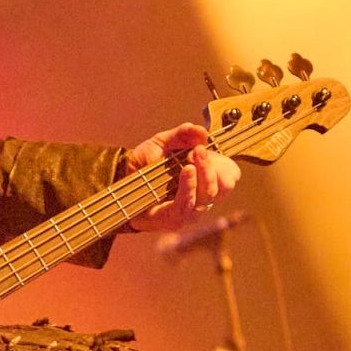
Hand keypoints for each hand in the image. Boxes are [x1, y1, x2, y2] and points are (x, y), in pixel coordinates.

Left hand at [123, 122, 240, 232]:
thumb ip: (182, 134)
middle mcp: (201, 196)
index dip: (227, 166)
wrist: (121, 179)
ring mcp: (190, 210)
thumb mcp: (163, 142)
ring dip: (203, 175)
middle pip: (222, 187)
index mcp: (204, 178)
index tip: (212, 151)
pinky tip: (187, 172)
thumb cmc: (146, 164)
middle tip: (199, 151)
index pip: (230, 177)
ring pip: (207, 196)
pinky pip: (188, 205)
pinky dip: (189, 187)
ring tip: (193, 160)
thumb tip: (201, 132)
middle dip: (212, 167)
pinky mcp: (175, 219)